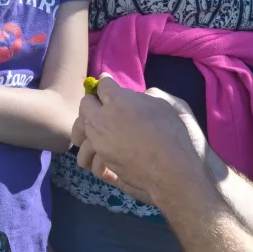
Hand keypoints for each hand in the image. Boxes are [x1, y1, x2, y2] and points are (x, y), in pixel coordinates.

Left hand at [71, 74, 209, 203]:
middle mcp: (102, 118)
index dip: (107, 83)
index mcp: (118, 100)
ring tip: (99, 126)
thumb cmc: (172, 133)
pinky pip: (86, 149)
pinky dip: (92, 145)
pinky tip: (101, 145)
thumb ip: (141, 97)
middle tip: (104, 104)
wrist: (171, 168)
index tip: (108, 84)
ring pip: (80, 126)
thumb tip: (132, 98)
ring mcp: (99, 141)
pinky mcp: (101, 159)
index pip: (103, 85)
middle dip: (94, 101)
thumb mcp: (162, 104)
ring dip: (89, 123)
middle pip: (85, 103)